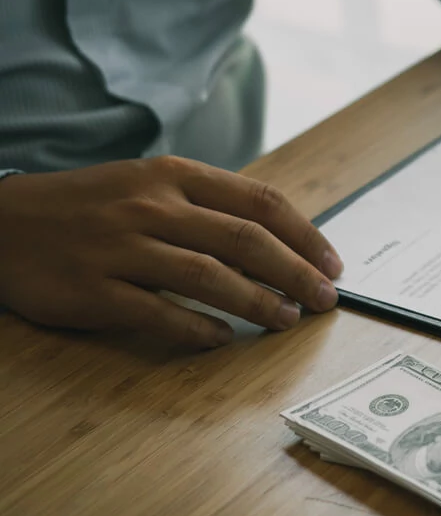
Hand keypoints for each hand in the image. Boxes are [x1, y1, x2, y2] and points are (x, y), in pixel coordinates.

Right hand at [0, 157, 342, 348]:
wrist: (1, 222)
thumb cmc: (93, 207)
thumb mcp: (150, 186)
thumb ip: (209, 207)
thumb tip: (281, 245)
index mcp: (174, 176)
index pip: (259, 201)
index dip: (305, 235)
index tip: (332, 263)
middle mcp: (152, 207)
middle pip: (245, 240)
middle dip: (296, 273)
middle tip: (326, 299)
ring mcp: (120, 248)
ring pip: (208, 276)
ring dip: (258, 302)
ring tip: (287, 320)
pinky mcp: (92, 289)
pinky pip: (157, 313)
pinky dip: (197, 329)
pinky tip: (223, 340)